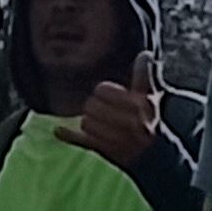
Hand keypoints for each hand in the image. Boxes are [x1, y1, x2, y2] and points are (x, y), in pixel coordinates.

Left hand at [60, 51, 163, 167]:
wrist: (153, 155)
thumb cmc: (149, 120)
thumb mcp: (150, 97)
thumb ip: (145, 76)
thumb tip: (145, 54)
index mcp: (139, 105)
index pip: (103, 91)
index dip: (103, 91)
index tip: (107, 95)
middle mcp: (130, 124)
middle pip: (92, 106)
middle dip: (94, 107)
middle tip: (100, 111)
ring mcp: (118, 141)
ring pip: (86, 123)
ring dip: (89, 122)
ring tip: (98, 124)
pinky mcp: (107, 154)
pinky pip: (83, 141)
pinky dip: (69, 135)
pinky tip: (58, 130)